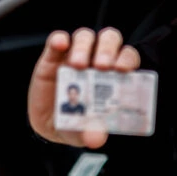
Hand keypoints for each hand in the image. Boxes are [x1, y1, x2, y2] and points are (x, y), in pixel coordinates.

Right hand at [28, 27, 139, 147]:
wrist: (49, 124)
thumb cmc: (77, 123)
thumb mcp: (84, 131)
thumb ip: (91, 133)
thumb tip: (96, 138)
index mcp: (114, 74)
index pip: (127, 56)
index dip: (127, 59)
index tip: (123, 69)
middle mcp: (97, 59)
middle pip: (109, 40)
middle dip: (108, 50)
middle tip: (102, 66)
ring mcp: (75, 55)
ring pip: (85, 37)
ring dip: (83, 46)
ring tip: (78, 65)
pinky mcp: (52, 56)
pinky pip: (56, 40)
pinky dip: (59, 39)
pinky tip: (60, 44)